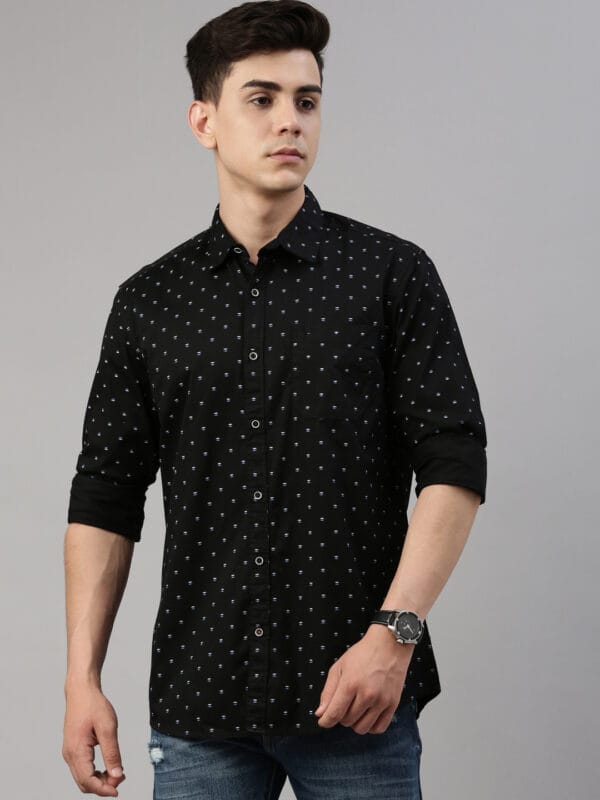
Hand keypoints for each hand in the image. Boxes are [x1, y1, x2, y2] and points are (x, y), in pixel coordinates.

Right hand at [62, 682, 125, 796]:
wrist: (81, 690)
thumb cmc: (93, 705)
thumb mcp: (108, 727)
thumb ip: (112, 753)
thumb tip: (117, 774)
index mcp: (77, 751)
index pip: (88, 781)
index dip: (103, 789)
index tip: (117, 790)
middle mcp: (70, 755)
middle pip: (84, 783)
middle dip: (102, 786)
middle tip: (120, 778)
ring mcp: (70, 752)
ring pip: (82, 777)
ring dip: (98, 780)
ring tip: (116, 772)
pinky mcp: (73, 749)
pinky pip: (82, 769)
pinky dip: (94, 773)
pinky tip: (107, 766)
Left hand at [314, 625, 414, 733]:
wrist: (389, 645)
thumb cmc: (363, 654)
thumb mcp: (340, 667)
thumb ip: (328, 691)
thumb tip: (320, 713)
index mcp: (350, 683)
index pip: (334, 714)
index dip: (326, 721)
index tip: (324, 721)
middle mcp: (367, 694)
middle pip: (347, 722)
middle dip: (341, 715)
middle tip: (345, 702)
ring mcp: (381, 700)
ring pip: (362, 728)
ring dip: (355, 722)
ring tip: (356, 708)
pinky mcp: (393, 704)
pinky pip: (379, 728)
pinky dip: (371, 726)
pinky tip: (368, 714)